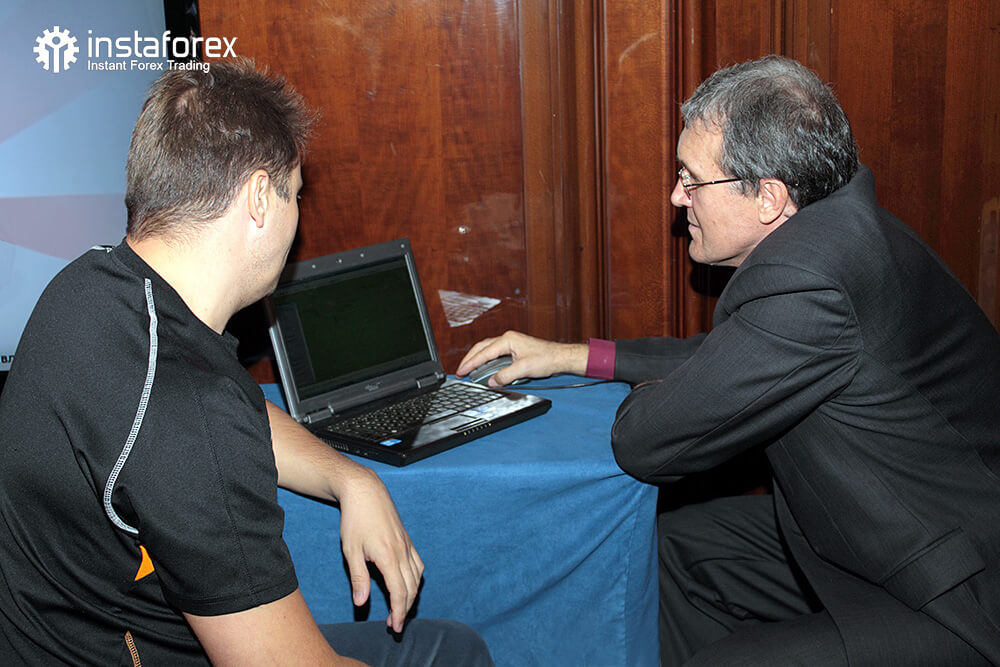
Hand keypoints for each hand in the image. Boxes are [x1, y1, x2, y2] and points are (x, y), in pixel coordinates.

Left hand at [336, 466, 423, 632]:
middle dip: (405, 609)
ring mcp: (407, 545)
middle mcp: (402, 552)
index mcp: (389, 557)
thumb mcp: (351, 551)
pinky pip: (418, 563)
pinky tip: (409, 583)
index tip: (396, 627)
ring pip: (417, 577)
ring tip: (400, 608)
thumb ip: (359, 578)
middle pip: (411, 588)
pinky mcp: (406, 539)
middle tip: (396, 625)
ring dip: (411, 596)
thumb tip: (361, 603)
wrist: (365, 492)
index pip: (399, 593)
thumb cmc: (355, 520)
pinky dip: (416, 578)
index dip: (399, 612)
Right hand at [456, 330, 588, 386]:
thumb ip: (505, 376)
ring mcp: (510, 343)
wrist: (560, 357)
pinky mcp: (514, 349)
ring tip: (468, 370)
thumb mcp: (524, 369)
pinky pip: (494, 353)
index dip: (471, 363)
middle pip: (481, 348)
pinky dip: (486, 360)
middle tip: (460, 371)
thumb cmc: (546, 358)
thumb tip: (492, 382)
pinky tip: (484, 367)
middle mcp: (507, 339)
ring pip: (487, 350)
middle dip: (469, 359)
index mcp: (508, 340)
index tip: (462, 371)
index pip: (484, 352)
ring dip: (477, 359)